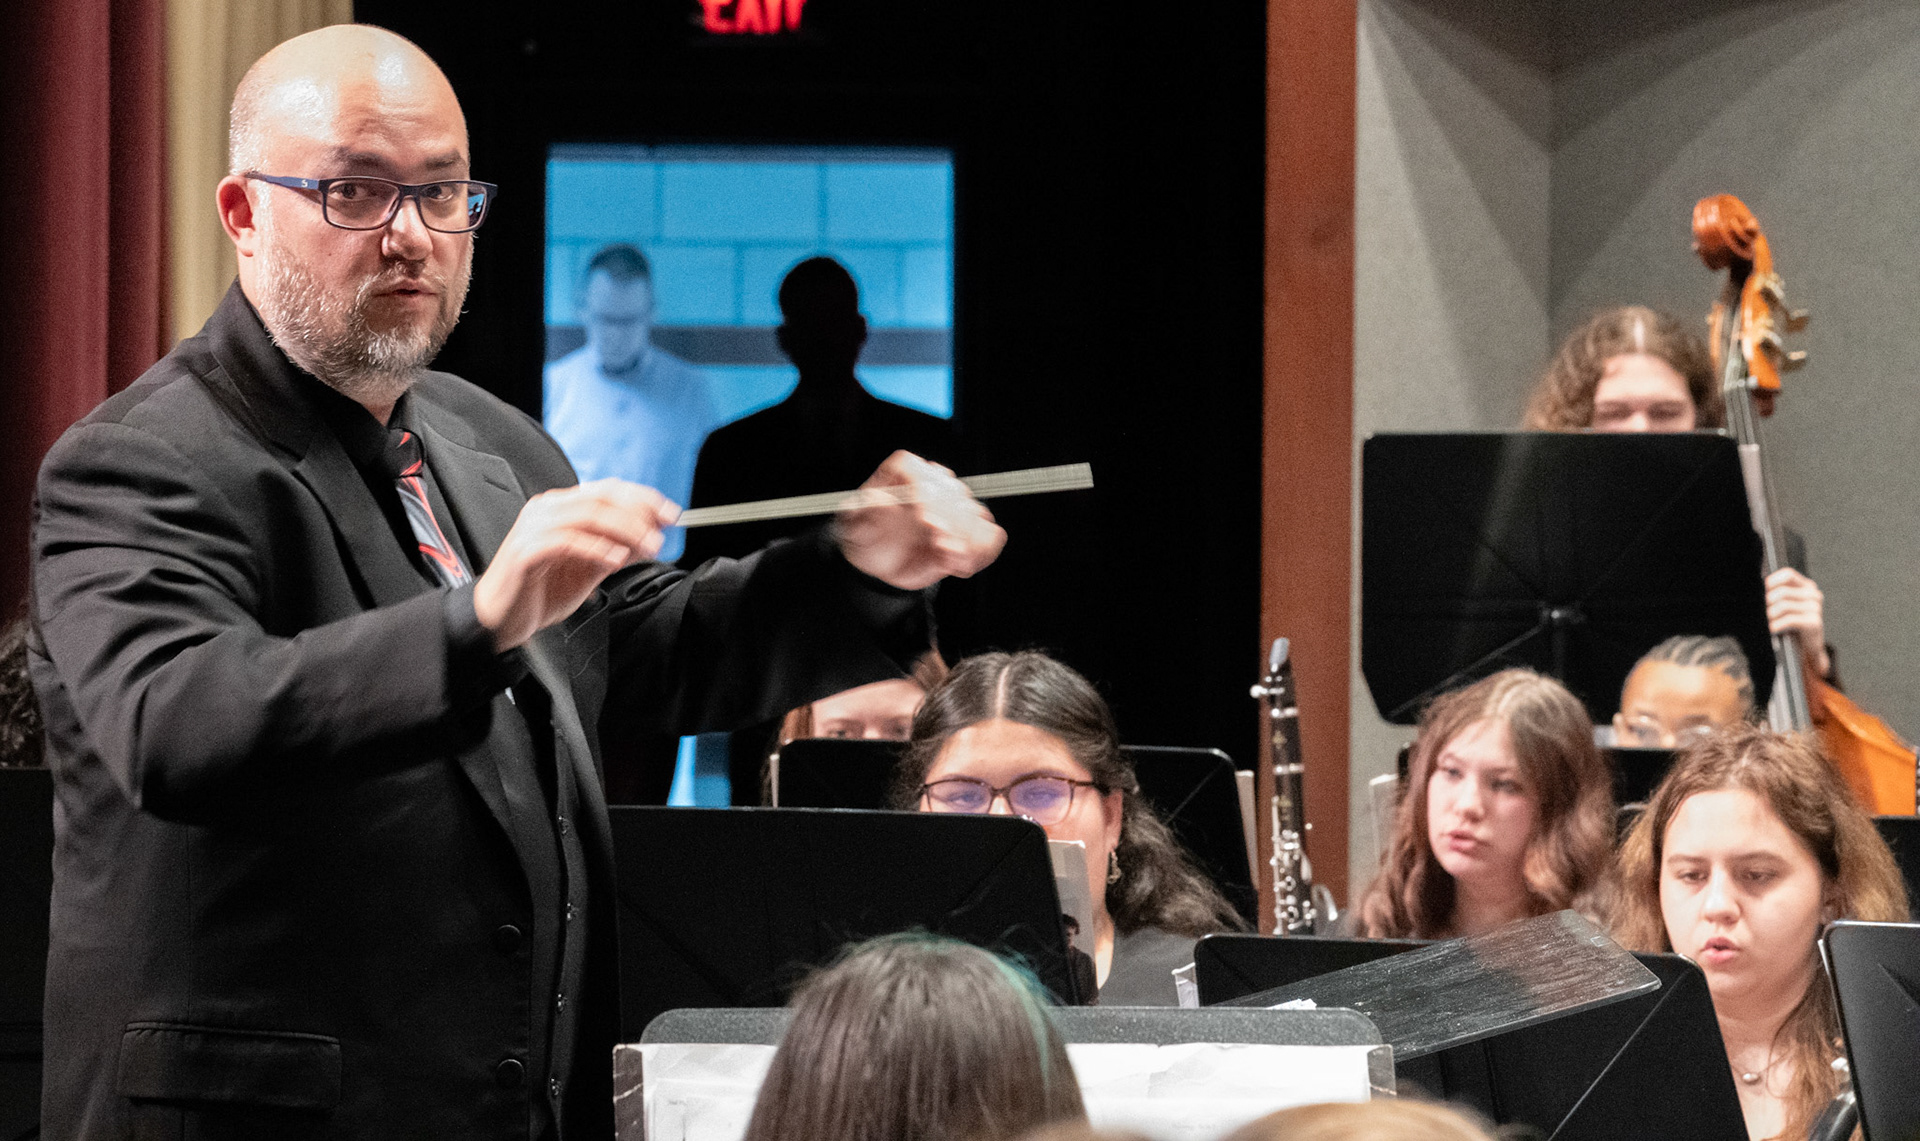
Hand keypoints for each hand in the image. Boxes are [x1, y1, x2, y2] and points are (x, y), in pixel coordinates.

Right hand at [474, 480, 678, 650]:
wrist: (501, 619)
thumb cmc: (539, 592)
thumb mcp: (588, 569)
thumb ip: (615, 550)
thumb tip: (651, 539)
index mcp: (561, 508)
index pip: (608, 490)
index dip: (643, 499)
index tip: (670, 514)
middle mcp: (547, 510)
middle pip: (601, 497)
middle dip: (639, 513)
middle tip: (661, 533)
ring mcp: (534, 527)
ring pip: (588, 515)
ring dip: (624, 530)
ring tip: (646, 547)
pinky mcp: (526, 550)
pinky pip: (567, 541)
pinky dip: (597, 548)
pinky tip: (615, 560)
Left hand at [836, 452, 1005, 590]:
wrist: (882, 561)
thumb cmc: (865, 536)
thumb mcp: (852, 526)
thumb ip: (860, 513)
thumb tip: (878, 500)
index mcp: (903, 471)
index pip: (919, 472)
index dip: (925, 494)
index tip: (923, 519)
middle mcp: (935, 482)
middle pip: (954, 494)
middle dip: (950, 522)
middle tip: (937, 544)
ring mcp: (956, 505)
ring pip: (977, 516)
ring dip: (968, 541)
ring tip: (949, 560)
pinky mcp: (971, 528)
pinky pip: (991, 536)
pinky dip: (982, 552)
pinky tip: (960, 566)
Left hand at [1765, 567, 1830, 678]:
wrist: (1805, 649)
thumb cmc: (1789, 626)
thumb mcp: (1783, 607)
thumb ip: (1774, 595)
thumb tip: (1752, 589)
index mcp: (1806, 586)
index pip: (1788, 574)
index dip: (1772, 580)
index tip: (1760, 590)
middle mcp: (1813, 595)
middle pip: (1782, 591)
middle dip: (1766, 601)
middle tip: (1757, 611)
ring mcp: (1815, 608)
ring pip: (1784, 605)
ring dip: (1769, 615)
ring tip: (1763, 621)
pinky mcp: (1815, 623)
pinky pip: (1790, 619)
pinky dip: (1777, 624)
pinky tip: (1771, 629)